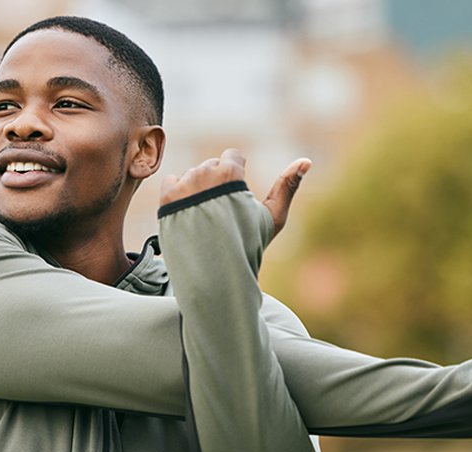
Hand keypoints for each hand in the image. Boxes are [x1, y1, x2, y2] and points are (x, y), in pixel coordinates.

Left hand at [160, 149, 311, 236]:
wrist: (216, 276)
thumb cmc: (248, 246)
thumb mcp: (272, 217)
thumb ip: (287, 185)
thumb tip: (306, 160)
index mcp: (230, 173)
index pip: (231, 156)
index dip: (236, 175)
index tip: (235, 195)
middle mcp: (203, 174)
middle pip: (210, 166)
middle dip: (217, 183)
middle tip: (221, 211)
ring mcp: (182, 187)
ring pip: (191, 175)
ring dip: (197, 189)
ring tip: (205, 217)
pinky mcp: (165, 200)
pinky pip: (171, 182)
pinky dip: (178, 194)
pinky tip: (188, 213)